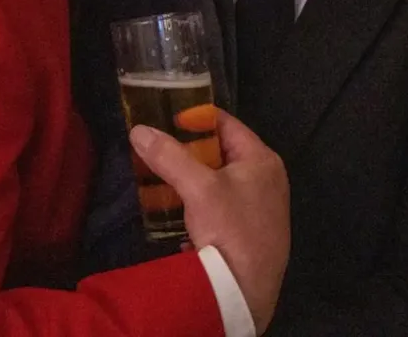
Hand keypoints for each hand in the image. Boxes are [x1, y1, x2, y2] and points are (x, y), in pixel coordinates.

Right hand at [132, 110, 289, 334]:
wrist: (245, 290)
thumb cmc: (230, 228)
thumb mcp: (198, 188)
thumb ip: (169, 156)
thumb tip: (139, 130)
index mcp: (262, 160)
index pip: (228, 125)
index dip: (197, 118)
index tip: (166, 116)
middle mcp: (267, 179)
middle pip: (223, 153)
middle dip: (190, 151)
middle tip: (158, 146)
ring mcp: (260, 207)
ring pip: (221, 181)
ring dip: (193, 178)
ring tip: (161, 174)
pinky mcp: (250, 231)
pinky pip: (222, 205)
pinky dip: (200, 201)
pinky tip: (178, 207)